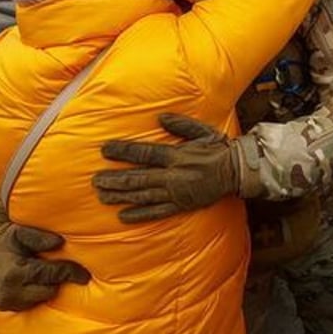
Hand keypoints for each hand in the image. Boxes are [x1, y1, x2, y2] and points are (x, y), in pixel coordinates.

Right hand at [0, 223, 89, 311]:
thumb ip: (39, 237)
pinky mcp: (10, 308)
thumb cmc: (8, 241)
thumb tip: (59, 242)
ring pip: (44, 299)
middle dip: (60, 280)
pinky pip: (35, 303)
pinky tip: (39, 282)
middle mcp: (9, 292)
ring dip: (50, 286)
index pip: (48, 275)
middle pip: (49, 291)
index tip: (85, 275)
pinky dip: (41, 292)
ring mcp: (9, 303)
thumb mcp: (20, 232)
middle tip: (70, 271)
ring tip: (48, 273)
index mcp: (13, 273)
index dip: (69, 273)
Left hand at [93, 113, 240, 223]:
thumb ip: (180, 125)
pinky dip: (139, 214)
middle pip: (139, 177)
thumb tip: (160, 117)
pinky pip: (157, 212)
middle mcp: (173, 175)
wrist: (237, 171)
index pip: (145, 153)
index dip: (124, 151)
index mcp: (177, 155)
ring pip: (143, 195)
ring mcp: (176, 192)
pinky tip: (123, 216)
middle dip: (115, 179)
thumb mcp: (202, 131)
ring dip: (121, 196)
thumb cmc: (218, 149)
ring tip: (102, 196)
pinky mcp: (181, 205)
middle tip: (95, 180)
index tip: (105, 150)